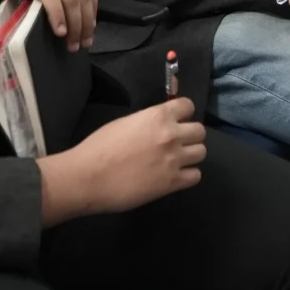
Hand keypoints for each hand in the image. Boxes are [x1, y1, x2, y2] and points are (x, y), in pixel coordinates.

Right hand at [38, 101, 204, 224]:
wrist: (88, 177)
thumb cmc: (99, 147)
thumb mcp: (126, 123)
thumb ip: (148, 122)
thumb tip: (159, 125)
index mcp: (158, 116)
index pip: (188, 106)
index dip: (183, 114)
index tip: (176, 122)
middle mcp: (171, 134)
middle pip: (200, 131)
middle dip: (190, 136)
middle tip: (176, 144)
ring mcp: (174, 159)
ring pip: (201, 153)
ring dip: (190, 156)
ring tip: (176, 161)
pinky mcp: (172, 182)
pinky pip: (195, 176)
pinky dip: (188, 176)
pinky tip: (175, 177)